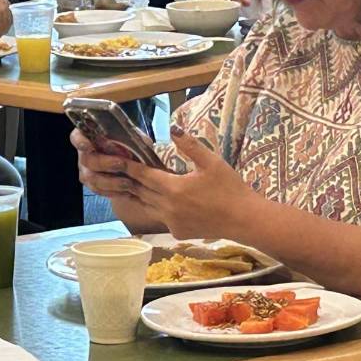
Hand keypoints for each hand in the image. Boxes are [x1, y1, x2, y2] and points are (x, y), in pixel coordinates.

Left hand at [74, 125, 251, 239]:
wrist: (244, 220)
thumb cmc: (230, 188)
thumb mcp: (212, 162)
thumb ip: (189, 145)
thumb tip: (172, 128)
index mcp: (174, 188)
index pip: (143, 175)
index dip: (129, 166)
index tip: (116, 159)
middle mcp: (168, 207)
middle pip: (141, 191)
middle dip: (131, 180)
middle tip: (119, 169)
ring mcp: (172, 222)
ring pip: (148, 206)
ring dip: (140, 194)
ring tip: (131, 183)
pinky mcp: (178, 232)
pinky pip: (161, 217)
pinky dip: (158, 208)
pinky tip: (159, 200)